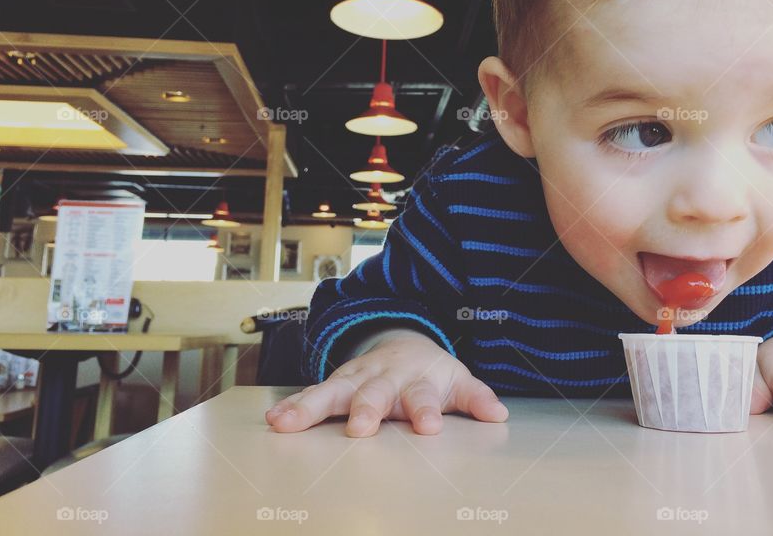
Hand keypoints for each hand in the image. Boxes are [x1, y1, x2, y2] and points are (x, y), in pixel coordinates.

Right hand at [265, 329, 508, 436]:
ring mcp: (356, 378)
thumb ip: (476, 398)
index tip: (429, 426)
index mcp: (417, 379)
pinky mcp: (335, 384)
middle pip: (373, 393)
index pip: (423, 396)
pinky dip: (294, 406)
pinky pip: (312, 395)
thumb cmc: (431, 371)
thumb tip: (498, 414)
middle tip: (360, 430)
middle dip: (365, 409)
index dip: (426, 410)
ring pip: (332, 391)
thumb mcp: (458, 380)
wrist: (405, 342)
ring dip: (311, 408)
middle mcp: (383, 376)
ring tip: (288, 423)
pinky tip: (275, 419)